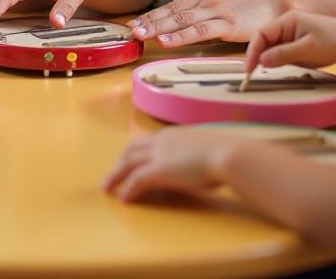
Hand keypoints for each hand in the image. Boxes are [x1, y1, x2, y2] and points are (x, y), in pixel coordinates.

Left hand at [104, 128, 243, 200]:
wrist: (228, 154)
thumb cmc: (226, 153)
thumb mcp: (206, 151)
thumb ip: (196, 155)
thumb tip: (198, 163)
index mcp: (173, 135)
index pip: (146, 142)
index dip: (135, 152)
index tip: (128, 160)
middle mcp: (161, 141)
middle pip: (131, 150)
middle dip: (119, 162)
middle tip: (112, 175)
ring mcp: (158, 155)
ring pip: (128, 164)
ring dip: (116, 176)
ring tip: (107, 188)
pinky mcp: (158, 171)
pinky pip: (136, 180)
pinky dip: (128, 189)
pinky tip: (124, 199)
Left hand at [128, 0, 284, 47]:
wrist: (282, 3)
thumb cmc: (254, 9)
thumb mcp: (224, 9)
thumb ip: (206, 17)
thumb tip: (187, 30)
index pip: (171, 7)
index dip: (151, 15)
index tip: (132, 23)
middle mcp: (205, 2)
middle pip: (170, 12)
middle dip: (147, 21)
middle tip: (128, 30)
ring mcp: (216, 11)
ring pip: (180, 20)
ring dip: (157, 28)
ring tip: (139, 35)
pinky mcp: (227, 24)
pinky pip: (199, 31)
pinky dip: (180, 36)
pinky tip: (166, 42)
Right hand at [245, 11, 335, 72]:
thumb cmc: (334, 41)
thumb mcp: (308, 49)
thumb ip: (283, 54)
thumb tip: (261, 61)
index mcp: (287, 21)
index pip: (261, 34)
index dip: (252, 51)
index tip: (250, 69)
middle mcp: (285, 26)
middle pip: (264, 41)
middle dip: (258, 57)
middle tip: (254, 75)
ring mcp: (290, 36)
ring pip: (271, 49)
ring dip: (268, 60)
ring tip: (267, 73)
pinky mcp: (296, 45)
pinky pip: (280, 54)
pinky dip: (277, 62)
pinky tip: (281, 69)